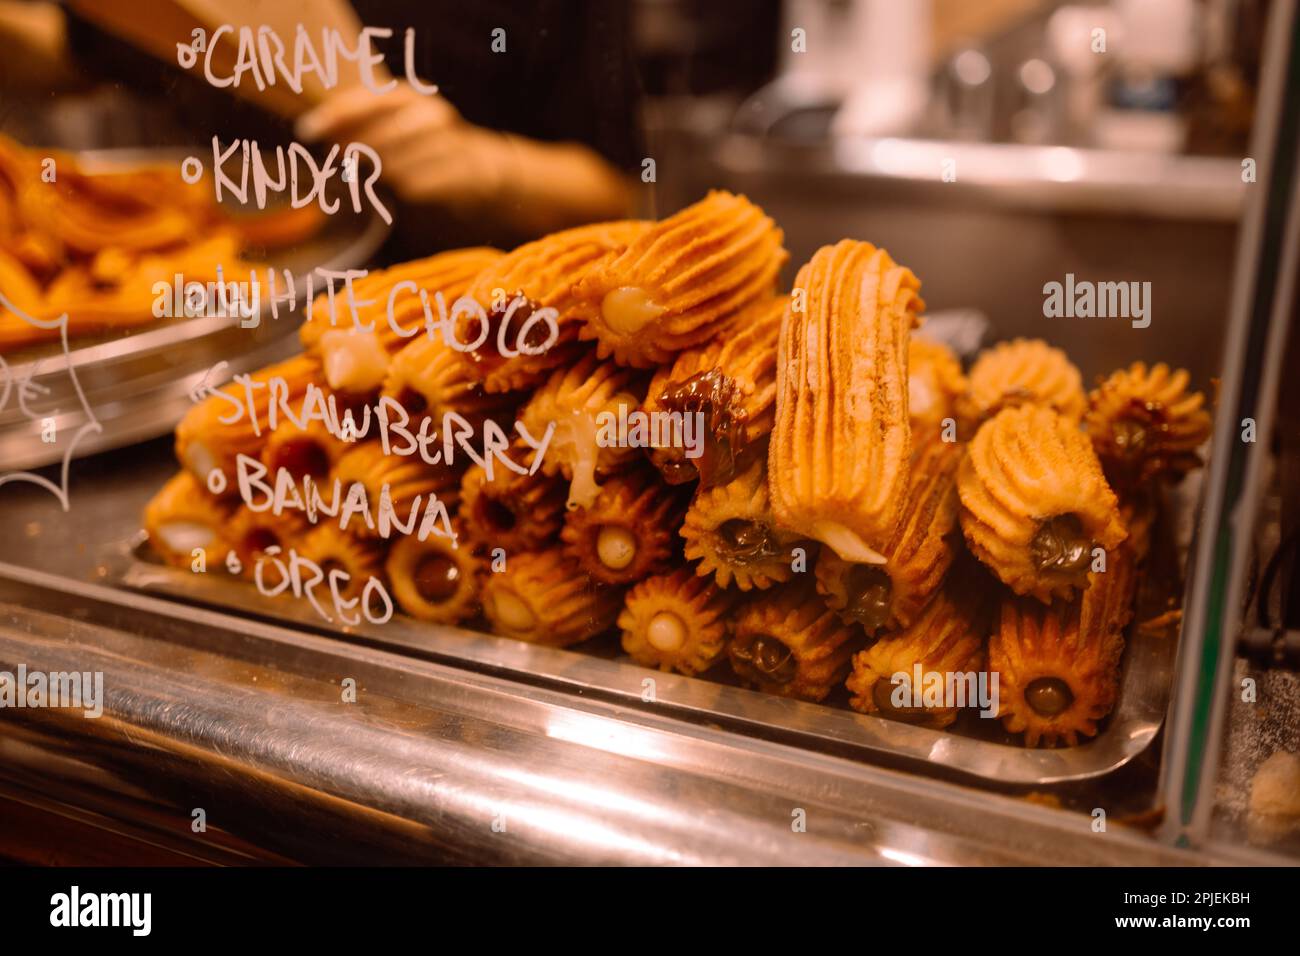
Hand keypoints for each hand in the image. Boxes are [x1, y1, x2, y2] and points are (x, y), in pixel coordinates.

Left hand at [295, 82, 509, 208]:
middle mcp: (430, 114)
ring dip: (379, 176)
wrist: (480, 168)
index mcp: (410, 96)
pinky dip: (405, 191)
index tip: (305, 130)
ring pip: (392, 166)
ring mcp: (448, 144)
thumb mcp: (394, 125)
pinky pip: (414, 188)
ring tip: (382, 176)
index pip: (365, 101)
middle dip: (353, 153)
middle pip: (373, 138)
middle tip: (341, 162)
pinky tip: (408, 189)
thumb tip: (313, 130)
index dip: (333, 115)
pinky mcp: (459, 173)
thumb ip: (357, 124)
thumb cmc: (424, 148)